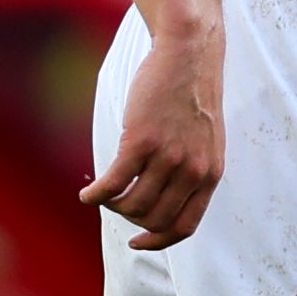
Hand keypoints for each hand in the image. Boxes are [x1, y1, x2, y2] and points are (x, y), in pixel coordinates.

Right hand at [87, 24, 224, 247]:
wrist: (189, 54)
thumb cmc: (191, 94)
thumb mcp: (205, 140)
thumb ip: (191, 170)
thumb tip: (163, 198)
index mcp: (210, 174)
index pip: (184, 226)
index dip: (158, 241)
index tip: (138, 241)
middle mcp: (192, 171)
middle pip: (154, 219)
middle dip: (131, 219)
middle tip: (117, 204)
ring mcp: (167, 158)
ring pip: (132, 205)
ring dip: (112, 206)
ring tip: (103, 194)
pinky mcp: (141, 142)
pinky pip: (113, 184)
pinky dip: (96, 195)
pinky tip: (87, 195)